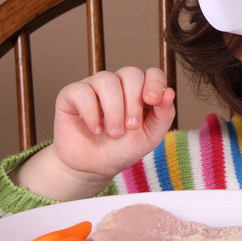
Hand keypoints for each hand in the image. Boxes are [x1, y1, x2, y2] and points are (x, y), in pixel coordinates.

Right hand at [14, 67, 175, 199]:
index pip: (153, 73)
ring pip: (106, 79)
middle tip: (131, 126)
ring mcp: (94, 86)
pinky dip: (91, 113)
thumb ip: (163, 115)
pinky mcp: (71, 94)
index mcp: (141, 91)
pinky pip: (82, 91)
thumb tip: (170, 92)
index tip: (151, 100)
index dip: (154, 83)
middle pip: (131, 73)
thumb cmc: (123, 149)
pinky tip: (96, 129)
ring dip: (114, 109)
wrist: (94, 168)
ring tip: (114, 132)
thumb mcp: (150, 136)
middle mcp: (119, 84)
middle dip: (133, 102)